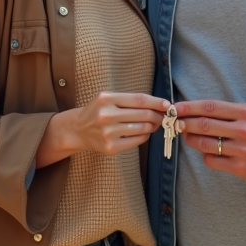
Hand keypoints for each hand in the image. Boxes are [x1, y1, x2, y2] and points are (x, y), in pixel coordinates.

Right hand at [37, 92, 170, 166]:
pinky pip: (137, 141)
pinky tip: (142, 132)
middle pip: (143, 114)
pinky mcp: (110, 147)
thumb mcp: (109, 98)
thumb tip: (159, 105)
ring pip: (142, 128)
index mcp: (107, 99)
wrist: (78, 129)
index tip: (168, 104)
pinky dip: (144, 136)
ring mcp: (108, 133)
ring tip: (152, 124)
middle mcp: (106, 115)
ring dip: (152, 126)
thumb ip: (130, 100)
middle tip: (163, 116)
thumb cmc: (98, 111)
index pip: (139, 100)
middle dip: (158, 115)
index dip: (157, 102)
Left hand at [176, 100, 245, 181]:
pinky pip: (212, 160)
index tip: (174, 108)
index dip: (189, 107)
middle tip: (174, 122)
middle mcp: (245, 130)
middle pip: (204, 125)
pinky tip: (205, 151)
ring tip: (187, 136)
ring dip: (190, 139)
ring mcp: (243, 151)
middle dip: (185, 123)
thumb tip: (193, 112)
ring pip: (205, 144)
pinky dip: (204, 155)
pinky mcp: (241, 168)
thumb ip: (226, 112)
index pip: (210, 107)